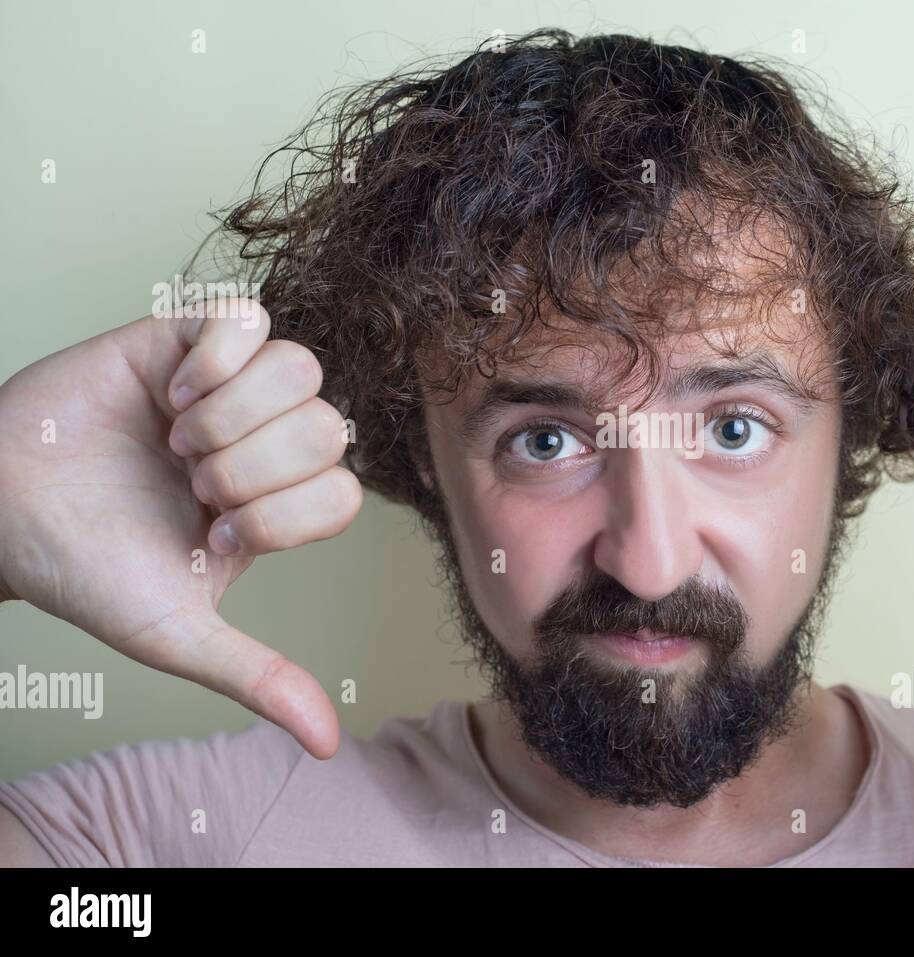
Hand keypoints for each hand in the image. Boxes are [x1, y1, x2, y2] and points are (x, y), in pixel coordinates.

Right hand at [0, 299, 360, 757]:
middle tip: (189, 483)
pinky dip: (215, 359)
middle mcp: (266, 442)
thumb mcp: (176, 634)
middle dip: (251, 466)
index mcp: (277, 506)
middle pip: (328, 427)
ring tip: (176, 439)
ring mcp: (231, 387)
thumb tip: (325, 743)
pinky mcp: (186, 337)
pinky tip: (169, 394)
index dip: (281, 516)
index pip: (342, 493)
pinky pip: (248, 316)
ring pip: (302, 368)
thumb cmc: (86, 569)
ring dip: (233, 414)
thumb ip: (256, 677)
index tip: (213, 534)